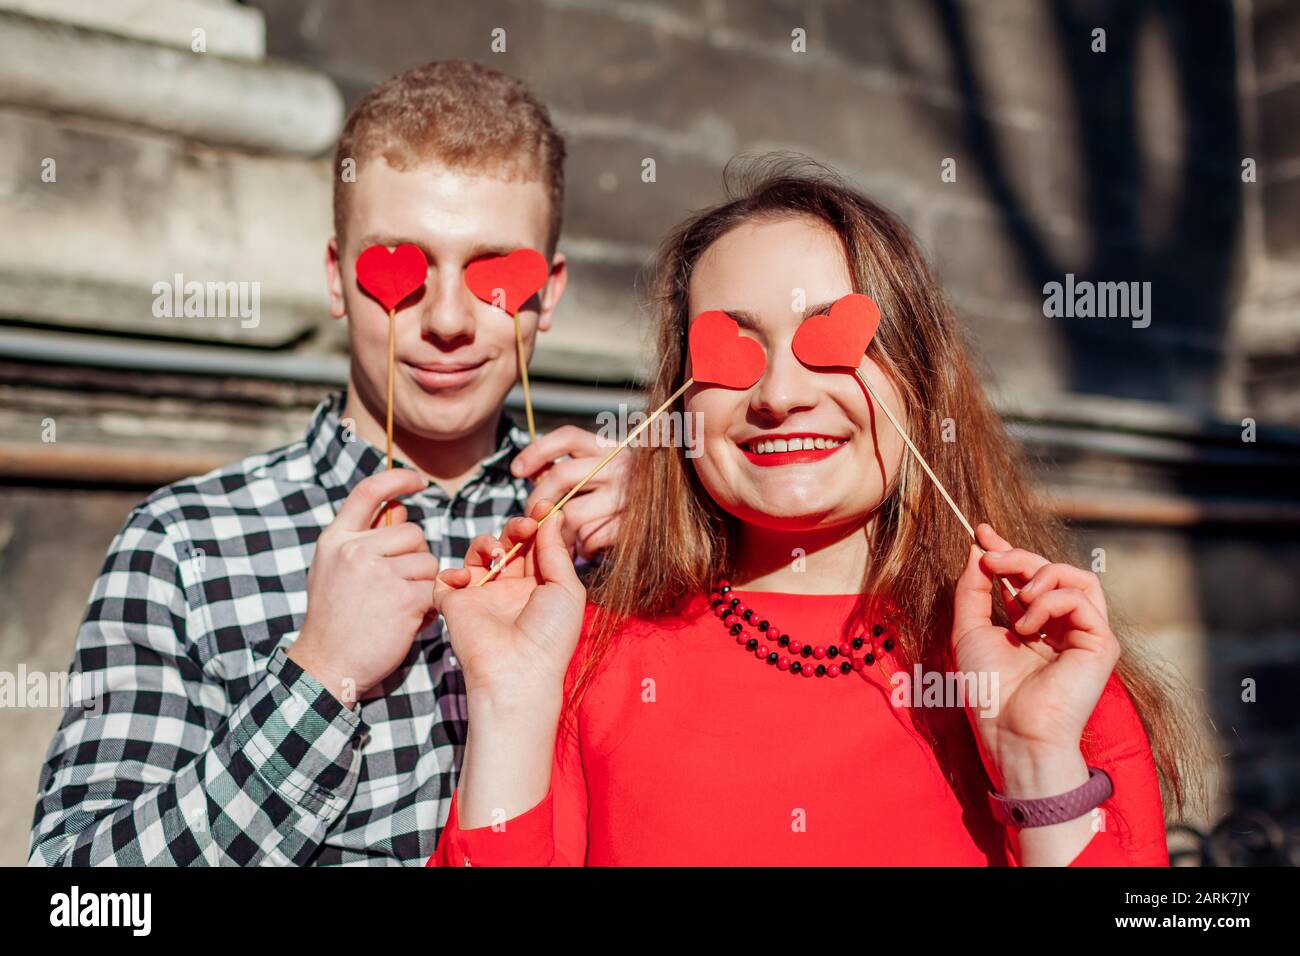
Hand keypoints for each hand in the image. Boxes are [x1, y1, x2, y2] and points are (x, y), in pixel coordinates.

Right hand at [288, 469, 438, 705]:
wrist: (326, 665)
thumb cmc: (334, 619)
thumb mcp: (334, 570)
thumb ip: (364, 539)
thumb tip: (400, 509)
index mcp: (336, 540)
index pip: (369, 491)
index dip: (397, 479)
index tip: (418, 481)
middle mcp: (355, 550)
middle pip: (413, 532)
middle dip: (415, 557)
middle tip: (398, 586)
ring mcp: (379, 573)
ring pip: (428, 561)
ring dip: (423, 584)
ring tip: (399, 605)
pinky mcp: (403, 598)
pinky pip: (434, 588)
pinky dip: (429, 606)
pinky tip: (409, 620)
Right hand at [433, 498, 586, 710]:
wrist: (518, 671)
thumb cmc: (550, 635)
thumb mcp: (566, 588)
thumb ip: (556, 550)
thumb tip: (554, 515)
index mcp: (539, 586)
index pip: (535, 546)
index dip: (537, 524)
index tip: (544, 506)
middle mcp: (510, 589)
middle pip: (508, 544)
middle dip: (516, 527)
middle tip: (524, 525)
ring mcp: (481, 597)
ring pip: (477, 554)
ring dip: (486, 544)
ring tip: (499, 556)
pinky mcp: (454, 605)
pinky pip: (445, 579)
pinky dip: (452, 572)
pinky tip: (468, 578)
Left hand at [511, 425, 629, 559]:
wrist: (672, 523)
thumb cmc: (623, 501)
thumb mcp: (601, 475)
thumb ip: (571, 471)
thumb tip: (533, 474)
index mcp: (610, 448)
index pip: (569, 437)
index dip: (538, 450)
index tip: (516, 470)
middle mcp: (622, 465)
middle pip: (562, 475)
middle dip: (537, 501)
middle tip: (531, 520)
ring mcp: (628, 495)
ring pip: (573, 513)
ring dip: (559, 532)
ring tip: (561, 541)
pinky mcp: (632, 525)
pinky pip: (591, 537)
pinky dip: (582, 548)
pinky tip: (586, 550)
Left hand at [951, 523, 1119, 786]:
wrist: (1010, 730)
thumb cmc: (989, 690)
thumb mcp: (969, 629)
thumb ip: (974, 588)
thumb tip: (978, 547)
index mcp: (1035, 625)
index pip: (1028, 577)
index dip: (1008, 550)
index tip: (981, 532)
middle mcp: (1063, 627)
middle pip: (1052, 570)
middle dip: (1018, 556)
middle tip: (991, 558)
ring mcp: (1085, 634)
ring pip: (1077, 576)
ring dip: (1040, 574)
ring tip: (1016, 599)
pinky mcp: (1101, 644)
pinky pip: (1083, 598)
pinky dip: (1051, 601)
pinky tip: (1029, 627)